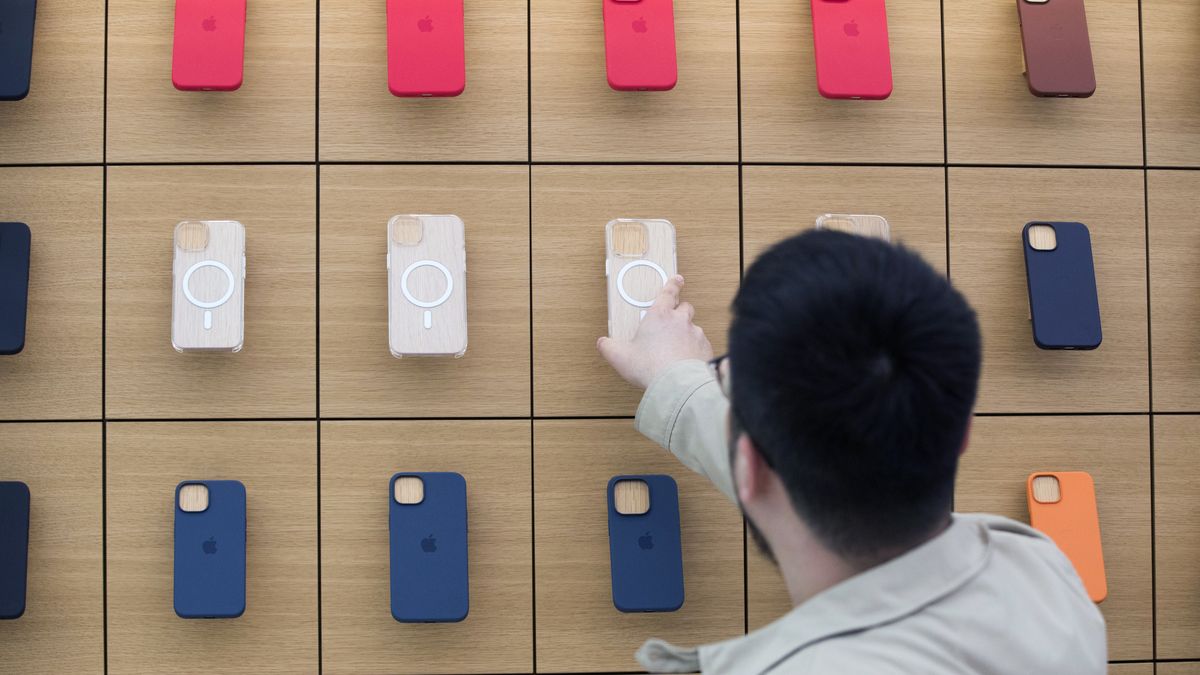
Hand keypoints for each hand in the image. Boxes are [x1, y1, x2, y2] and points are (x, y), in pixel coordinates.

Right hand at [598, 275, 713, 388]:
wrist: (677, 384)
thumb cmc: (650, 367)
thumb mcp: (620, 357)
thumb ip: (609, 347)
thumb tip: (603, 343)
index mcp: (659, 316)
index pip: (668, 292)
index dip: (672, 284)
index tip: (677, 279)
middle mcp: (680, 321)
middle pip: (685, 307)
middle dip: (680, 310)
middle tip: (673, 320)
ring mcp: (695, 334)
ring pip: (694, 327)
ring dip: (687, 332)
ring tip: (678, 347)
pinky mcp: (705, 348)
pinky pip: (702, 344)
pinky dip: (696, 349)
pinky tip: (687, 360)